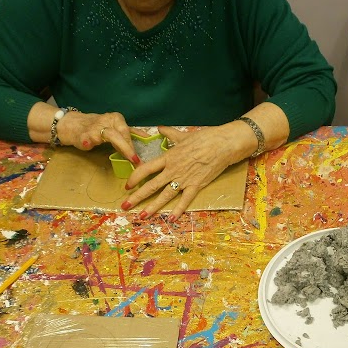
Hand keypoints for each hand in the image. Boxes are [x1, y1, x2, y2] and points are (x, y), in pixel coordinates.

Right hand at [56, 110, 141, 164]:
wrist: (73, 125)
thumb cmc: (96, 127)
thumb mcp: (114, 127)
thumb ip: (129, 132)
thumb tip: (147, 137)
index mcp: (116, 119)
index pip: (129, 132)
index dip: (137, 144)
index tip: (142, 157)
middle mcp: (107, 120)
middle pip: (122, 133)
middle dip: (131, 147)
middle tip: (137, 160)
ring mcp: (95, 127)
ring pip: (110, 135)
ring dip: (122, 147)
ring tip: (130, 158)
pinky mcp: (83, 135)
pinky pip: (88, 138)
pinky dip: (88, 141)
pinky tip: (89, 144)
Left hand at [121, 124, 245, 220]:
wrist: (222, 144)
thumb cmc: (204, 138)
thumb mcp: (183, 135)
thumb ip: (170, 134)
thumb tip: (160, 128)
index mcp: (168, 157)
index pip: (145, 169)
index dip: (134, 178)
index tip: (127, 186)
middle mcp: (173, 170)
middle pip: (151, 185)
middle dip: (136, 197)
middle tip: (125, 206)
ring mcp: (184, 179)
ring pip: (165, 196)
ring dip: (153, 207)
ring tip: (142, 216)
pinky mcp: (196, 185)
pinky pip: (185, 200)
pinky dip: (178, 210)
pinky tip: (171, 219)